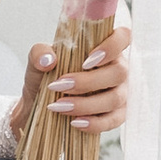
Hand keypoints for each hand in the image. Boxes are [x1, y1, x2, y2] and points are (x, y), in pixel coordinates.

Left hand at [11, 20, 130, 152]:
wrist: (38, 105)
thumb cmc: (46, 77)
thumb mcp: (37, 61)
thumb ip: (40, 52)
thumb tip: (48, 60)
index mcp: (104, 48)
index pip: (123, 36)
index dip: (112, 46)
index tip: (88, 59)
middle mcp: (118, 69)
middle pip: (119, 72)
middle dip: (88, 82)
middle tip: (59, 86)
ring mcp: (121, 92)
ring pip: (115, 98)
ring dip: (85, 104)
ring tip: (59, 106)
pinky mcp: (117, 115)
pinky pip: (113, 120)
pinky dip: (94, 123)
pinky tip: (75, 123)